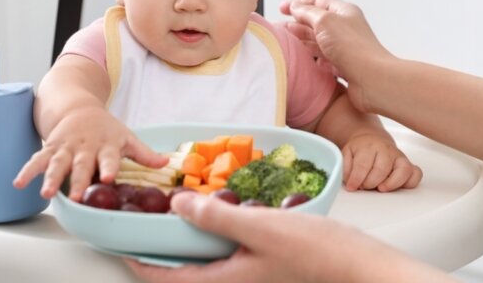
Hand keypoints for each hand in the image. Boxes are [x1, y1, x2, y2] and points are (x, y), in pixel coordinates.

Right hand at [13, 107, 166, 200]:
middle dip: (77, 180)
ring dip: (50, 178)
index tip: (110, 178)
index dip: (110, 167)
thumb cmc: (106, 128)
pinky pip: (37, 159)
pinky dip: (27, 171)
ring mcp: (66, 147)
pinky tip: (18, 183)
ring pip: (57, 163)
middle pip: (81, 165)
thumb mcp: (127, 137)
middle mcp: (85, 147)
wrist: (78, 107)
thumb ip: (144, 153)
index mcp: (106, 145)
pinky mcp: (50, 148)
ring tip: (44, 193)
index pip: (109, 158)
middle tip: (76, 196)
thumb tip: (166, 163)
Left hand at [127, 193, 451, 282]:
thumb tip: (178, 206)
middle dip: (161, 252)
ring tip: (176, 217)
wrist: (362, 267)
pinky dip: (216, 234)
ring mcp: (252, 275)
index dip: (142, 265)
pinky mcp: (266, 265)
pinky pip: (230, 252)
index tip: (121, 248)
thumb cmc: (317, 253)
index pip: (170, 279)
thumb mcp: (261, 229)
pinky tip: (221, 213)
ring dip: (188, 241)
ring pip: (208, 261)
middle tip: (145, 227)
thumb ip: (217, 217)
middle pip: (186, 271)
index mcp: (227, 281)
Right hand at [280, 0, 394, 112]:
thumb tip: (296, 7)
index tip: (283, 8)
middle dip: (297, 23)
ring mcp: (344, 48)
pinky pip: (324, 59)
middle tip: (279, 27)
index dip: (299, 3)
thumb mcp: (324, 21)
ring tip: (286, 42)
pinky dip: (313, 59)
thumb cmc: (353, 48)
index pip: (318, 1)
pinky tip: (306, 61)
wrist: (371, 79)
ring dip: (302, 41)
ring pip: (318, 41)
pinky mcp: (343, 66)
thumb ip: (307, 12)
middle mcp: (345, 28)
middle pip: (316, 22)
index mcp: (344, 12)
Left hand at [342, 133, 422, 191]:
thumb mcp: (347, 153)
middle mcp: (387, 150)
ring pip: (404, 170)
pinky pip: (416, 174)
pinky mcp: (408, 164)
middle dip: (371, 183)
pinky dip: (410, 183)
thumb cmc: (360, 149)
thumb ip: (345, 166)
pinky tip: (397, 187)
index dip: (356, 179)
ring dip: (392, 184)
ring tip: (381, 188)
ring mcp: (400, 157)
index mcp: (369, 146)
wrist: (372, 139)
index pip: (363, 164)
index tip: (352, 187)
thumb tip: (349, 181)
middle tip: (364, 187)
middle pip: (382, 169)